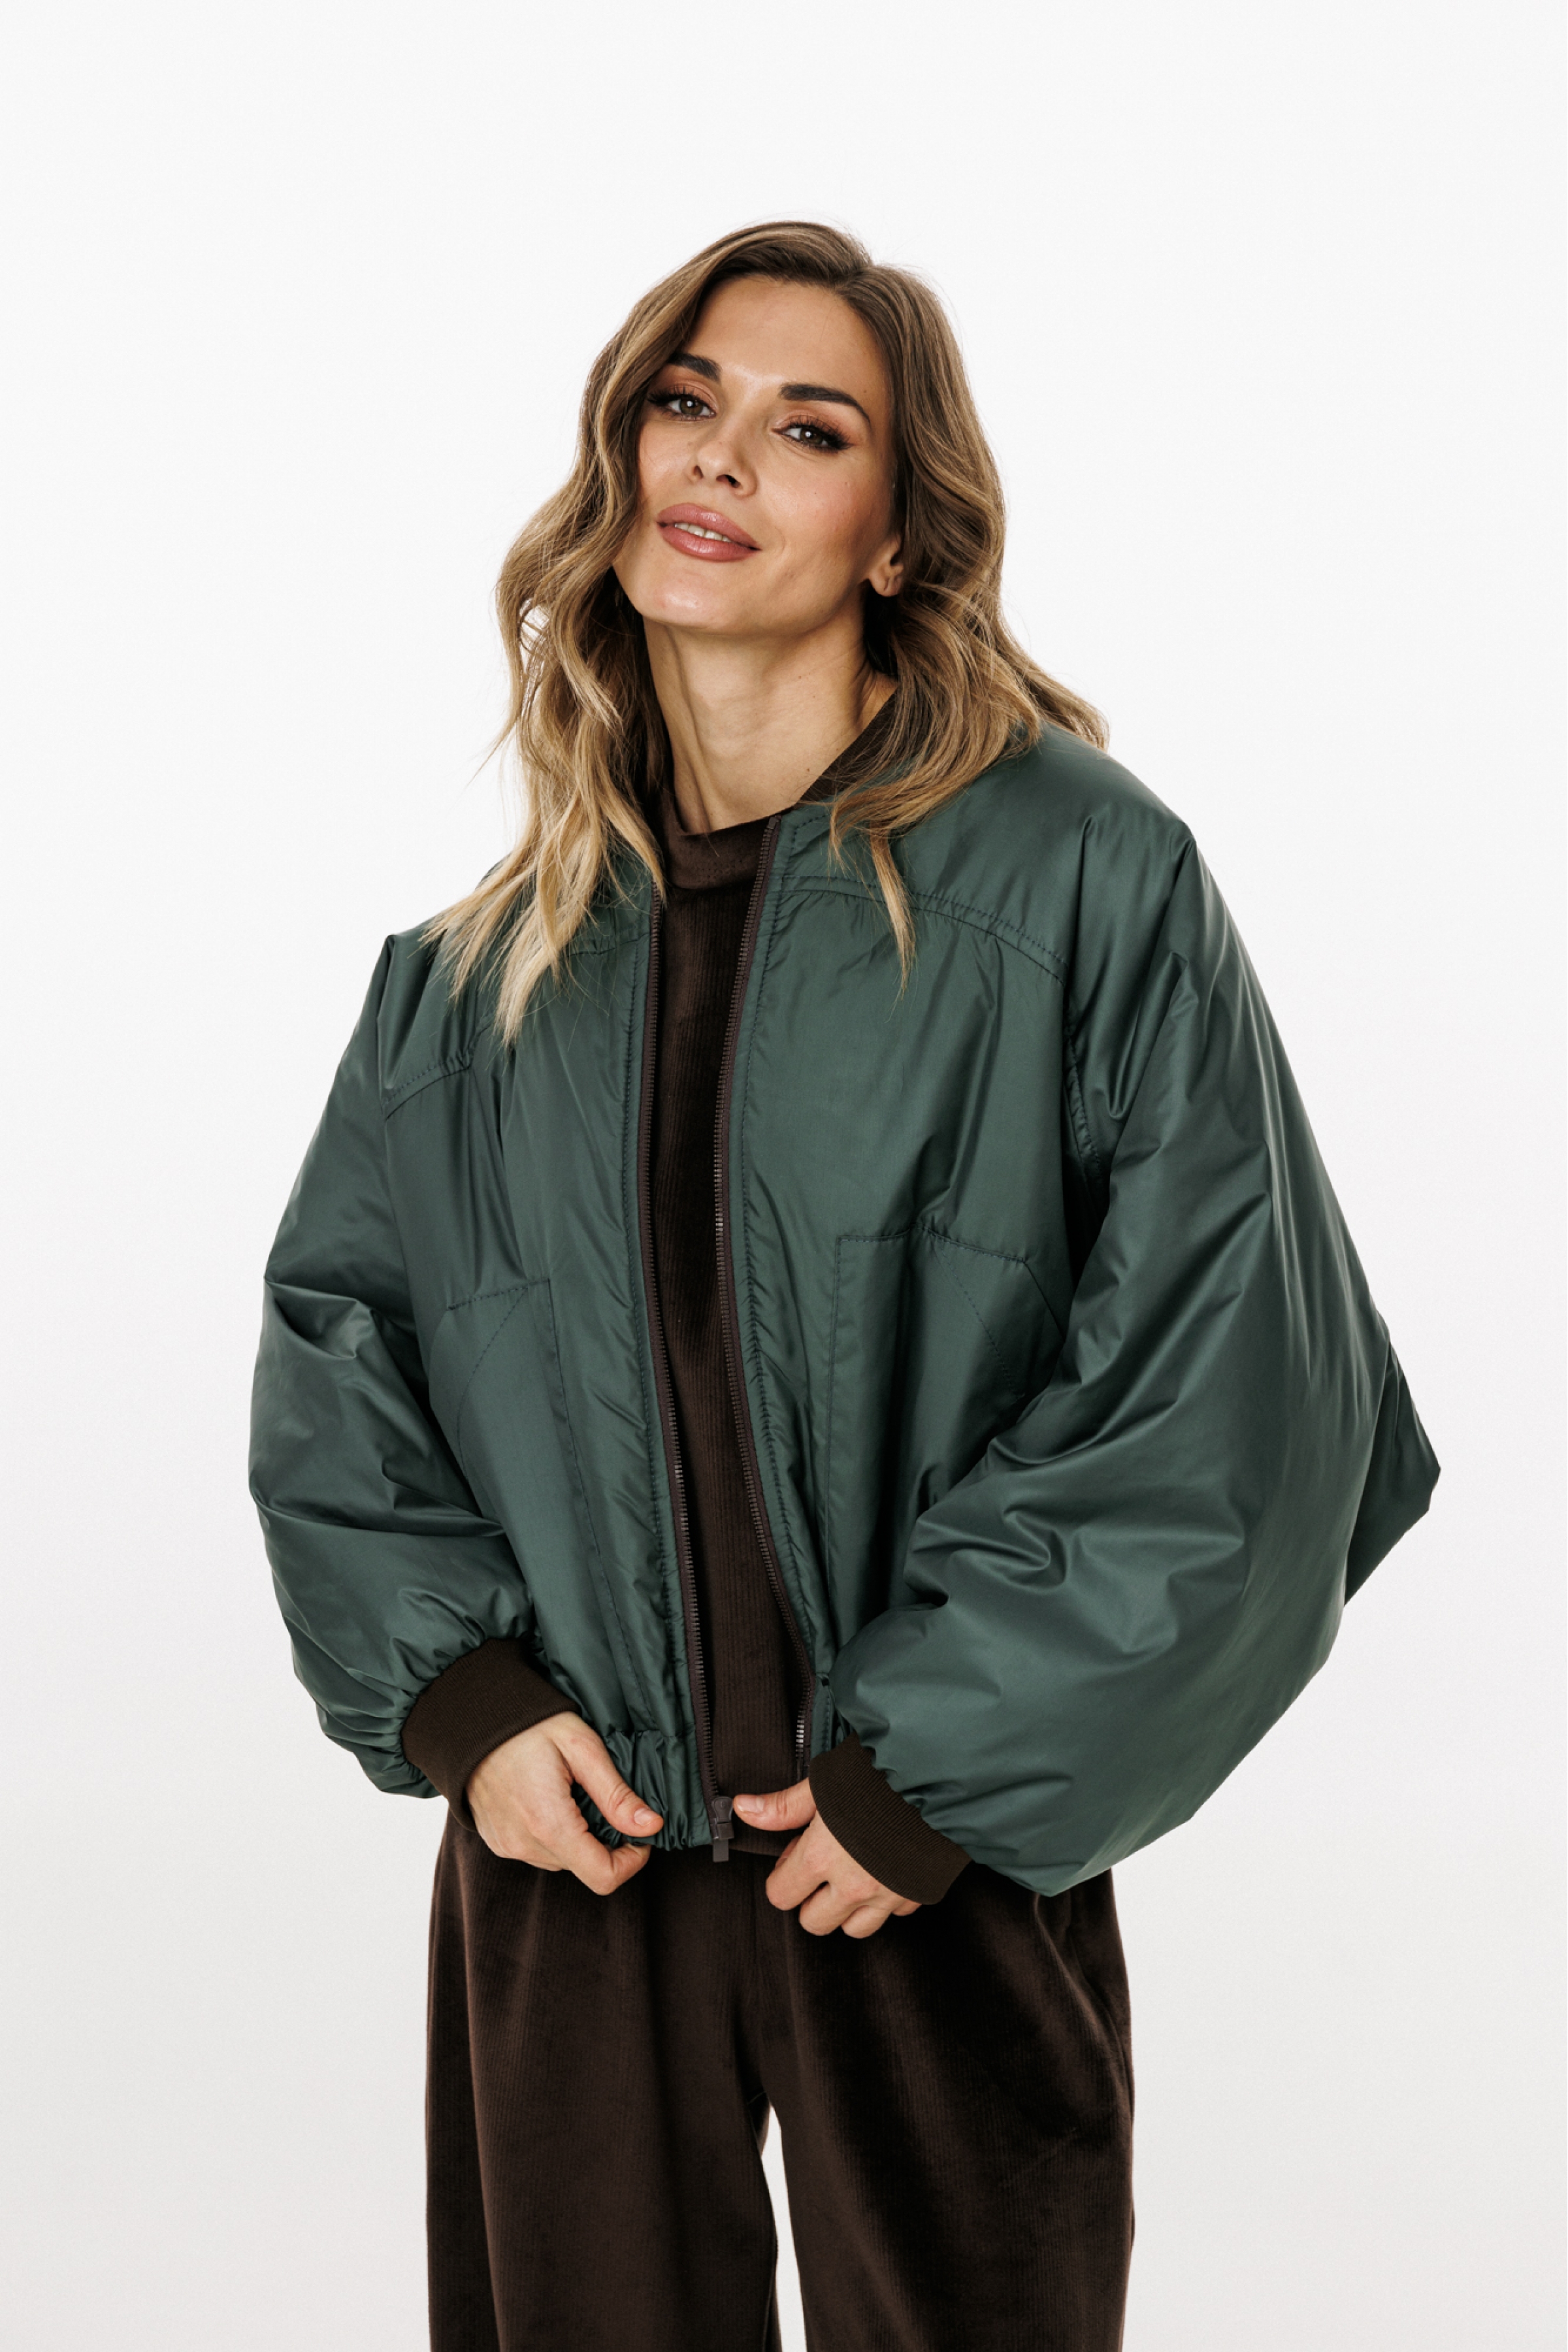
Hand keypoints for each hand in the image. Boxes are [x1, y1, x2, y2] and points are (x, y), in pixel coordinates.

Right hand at [466, 1713, 663, 1893]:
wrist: (473, 1718)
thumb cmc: (529, 1725)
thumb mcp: (582, 1747)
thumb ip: (616, 1794)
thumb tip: (651, 1825)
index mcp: (550, 1825)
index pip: (603, 1877)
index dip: (631, 1861)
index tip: (639, 1832)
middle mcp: (525, 1845)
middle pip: (584, 1867)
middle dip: (605, 1841)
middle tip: (603, 1799)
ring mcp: (507, 1846)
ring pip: (563, 1860)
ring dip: (579, 1837)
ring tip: (572, 1793)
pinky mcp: (497, 1842)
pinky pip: (538, 1851)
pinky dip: (554, 1834)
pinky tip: (549, 1798)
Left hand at [733, 1779, 919, 1938]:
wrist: (937, 1777)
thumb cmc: (878, 1774)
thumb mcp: (823, 1783)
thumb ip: (783, 1806)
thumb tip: (744, 1808)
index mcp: (822, 1857)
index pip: (781, 1894)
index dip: (782, 1877)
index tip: (793, 1859)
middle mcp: (852, 1885)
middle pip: (814, 1922)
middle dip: (811, 1899)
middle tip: (822, 1868)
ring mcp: (886, 1895)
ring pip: (854, 1929)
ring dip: (847, 1908)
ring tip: (852, 1872)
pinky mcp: (916, 1895)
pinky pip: (893, 1914)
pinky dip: (886, 1899)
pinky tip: (886, 1869)